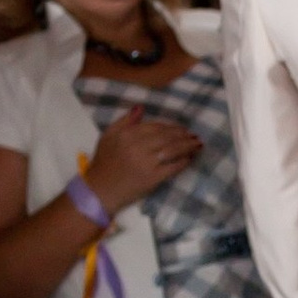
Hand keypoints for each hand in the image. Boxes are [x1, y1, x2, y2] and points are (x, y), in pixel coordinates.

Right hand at [83, 104, 200, 212]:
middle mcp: (138, 146)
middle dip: (183, 135)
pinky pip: (172, 167)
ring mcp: (147, 163)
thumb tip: (141, 107)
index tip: (180, 128)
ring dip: (188, 146)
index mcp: (127, 135)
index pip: (155, 127)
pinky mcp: (153, 178)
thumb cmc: (104, 163)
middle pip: (167, 137)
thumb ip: (125, 121)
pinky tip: (190, 158)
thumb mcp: (108, 136)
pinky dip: (183, 162)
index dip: (170, 127)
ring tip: (197, 144)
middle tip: (193, 135)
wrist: (100, 190)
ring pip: (172, 150)